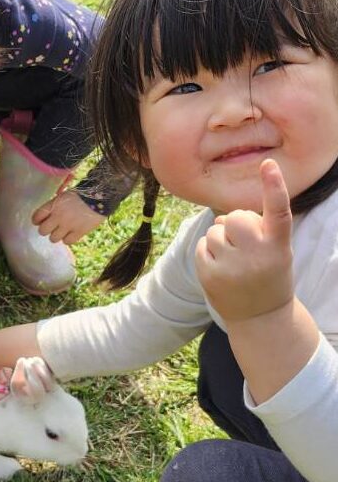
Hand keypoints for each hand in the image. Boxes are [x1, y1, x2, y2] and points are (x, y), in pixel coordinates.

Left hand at [32, 190, 105, 244]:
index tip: (41, 221)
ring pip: (53, 239)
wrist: (101, 196)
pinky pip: (67, 242)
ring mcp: (68, 225)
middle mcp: (58, 216)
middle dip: (46, 229)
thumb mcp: (64, 195)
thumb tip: (46, 216)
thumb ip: (54, 206)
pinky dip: (68, 239)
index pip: (36, 217)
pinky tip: (72, 233)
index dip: (37, 220)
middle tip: (53, 226)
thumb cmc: (82, 194)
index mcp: (53, 205)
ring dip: (57, 235)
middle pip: (42, 231)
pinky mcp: (79, 232)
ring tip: (64, 230)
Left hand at [194, 159, 294, 322]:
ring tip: (234, 260)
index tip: (268, 164)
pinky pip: (202, 246)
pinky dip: (208, 252)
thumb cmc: (269, 276)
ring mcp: (232, 267)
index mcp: (279, 246)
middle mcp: (258, 255)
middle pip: (235, 217)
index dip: (274, 187)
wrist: (261, 318)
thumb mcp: (274, 251)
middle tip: (244, 244)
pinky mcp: (210, 275)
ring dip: (220, 239)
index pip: (278, 212)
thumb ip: (255, 229)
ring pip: (215, 231)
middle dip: (234, 224)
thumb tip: (220, 219)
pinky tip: (221, 268)